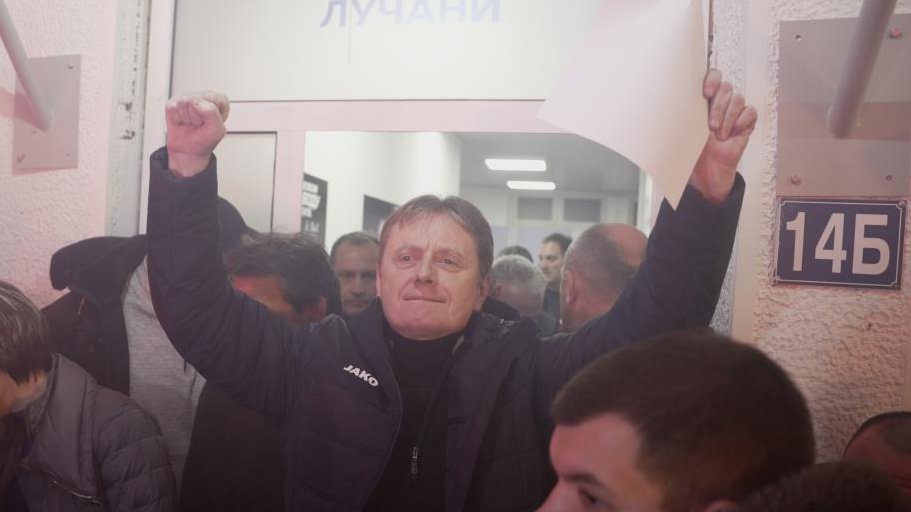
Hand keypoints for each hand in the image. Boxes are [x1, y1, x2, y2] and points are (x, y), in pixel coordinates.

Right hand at [165, 92, 229, 176]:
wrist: (188, 151)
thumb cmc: (204, 140)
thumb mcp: (216, 131)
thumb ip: (212, 113)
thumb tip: (196, 102)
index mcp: (219, 101)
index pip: (214, 100)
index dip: (211, 115)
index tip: (210, 123)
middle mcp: (203, 96)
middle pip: (197, 100)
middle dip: (197, 117)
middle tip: (199, 124)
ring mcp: (188, 98)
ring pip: (184, 103)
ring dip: (187, 118)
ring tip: (190, 123)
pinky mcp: (174, 102)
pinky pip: (173, 108)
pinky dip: (177, 118)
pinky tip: (182, 121)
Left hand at [689, 69, 757, 204]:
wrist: (706, 174)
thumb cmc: (693, 152)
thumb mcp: (684, 130)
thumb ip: (683, 112)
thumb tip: (670, 98)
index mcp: (702, 100)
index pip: (712, 76)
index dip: (711, 79)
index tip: (705, 93)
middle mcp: (720, 102)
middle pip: (726, 87)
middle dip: (718, 107)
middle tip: (710, 127)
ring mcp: (734, 112)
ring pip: (738, 99)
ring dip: (728, 118)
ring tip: (719, 135)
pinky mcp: (746, 123)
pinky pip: (750, 111)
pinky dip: (742, 121)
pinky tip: (734, 133)